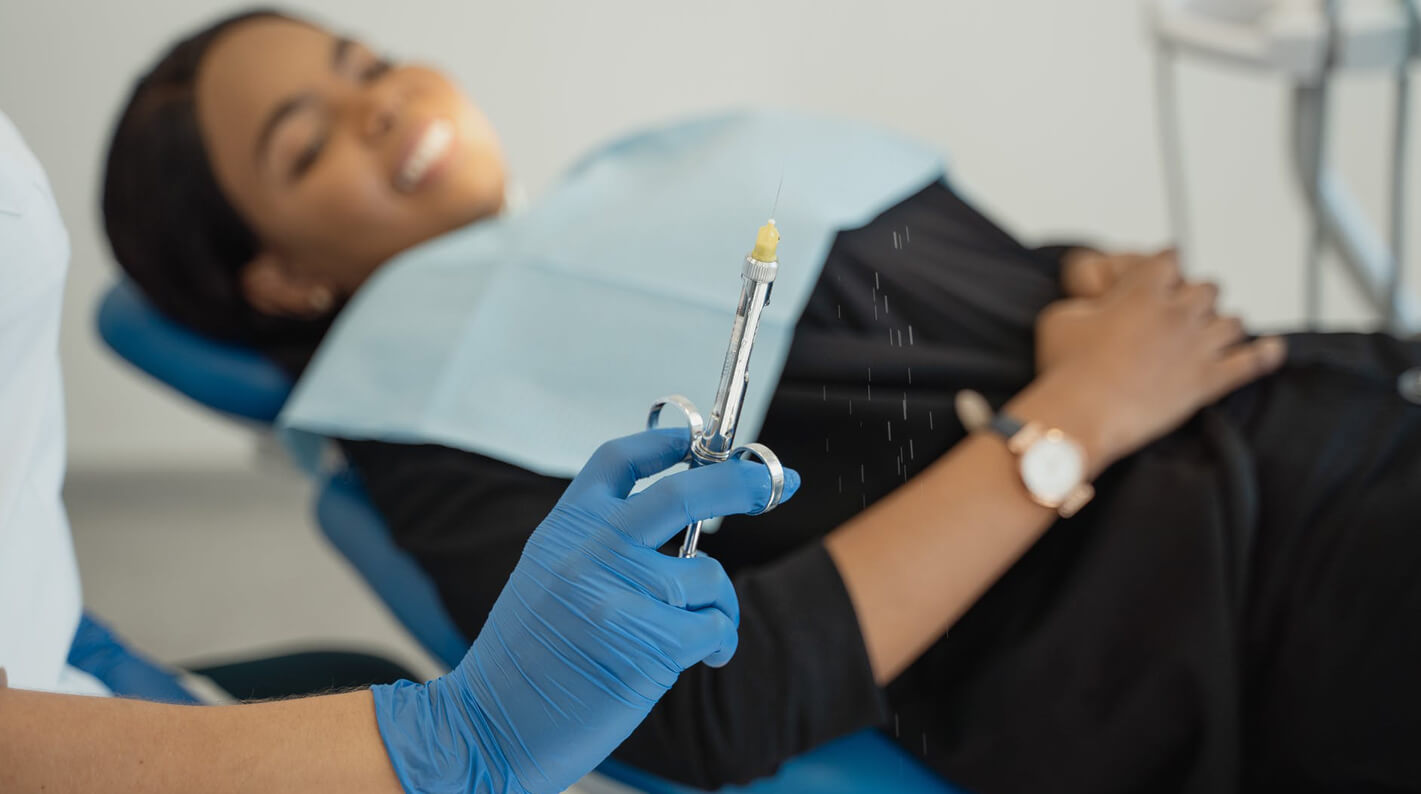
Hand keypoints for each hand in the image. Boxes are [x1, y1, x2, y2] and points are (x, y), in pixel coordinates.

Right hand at [371, 428, 799, 793]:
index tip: (707, 440)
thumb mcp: (547, 575)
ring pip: (710, 576)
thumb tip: (677, 511)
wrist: (489, 728)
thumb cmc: (528, 659)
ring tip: (699, 634)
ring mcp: (620, 596)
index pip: (621, 460)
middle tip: (775, 483)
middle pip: (684, 494)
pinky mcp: (649, 644)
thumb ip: (598, 540)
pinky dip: (720, 643)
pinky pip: (716, 627)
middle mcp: (591, 552)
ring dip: (720, 605)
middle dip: (741, 482)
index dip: (671, 440)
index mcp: (564, 528)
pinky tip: (704, 658)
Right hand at [1023, 251, 1285, 470]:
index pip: (1169, 259)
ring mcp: (1199, 346)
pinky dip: (1264, 354)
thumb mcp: (1058, 319)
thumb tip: (1092, 305)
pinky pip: (1251, 362)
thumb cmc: (1064, 368)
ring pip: (1232, 321)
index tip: (1161, 271)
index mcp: (1143, 291)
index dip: (1165, 264)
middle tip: (1182, 309)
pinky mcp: (1209, 381)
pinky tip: (1273, 349)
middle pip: (1208, 287)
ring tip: (1213, 331)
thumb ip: (1082, 302)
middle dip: (1195, 294)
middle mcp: (1179, 312)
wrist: (1083, 415)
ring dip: (1222, 323)